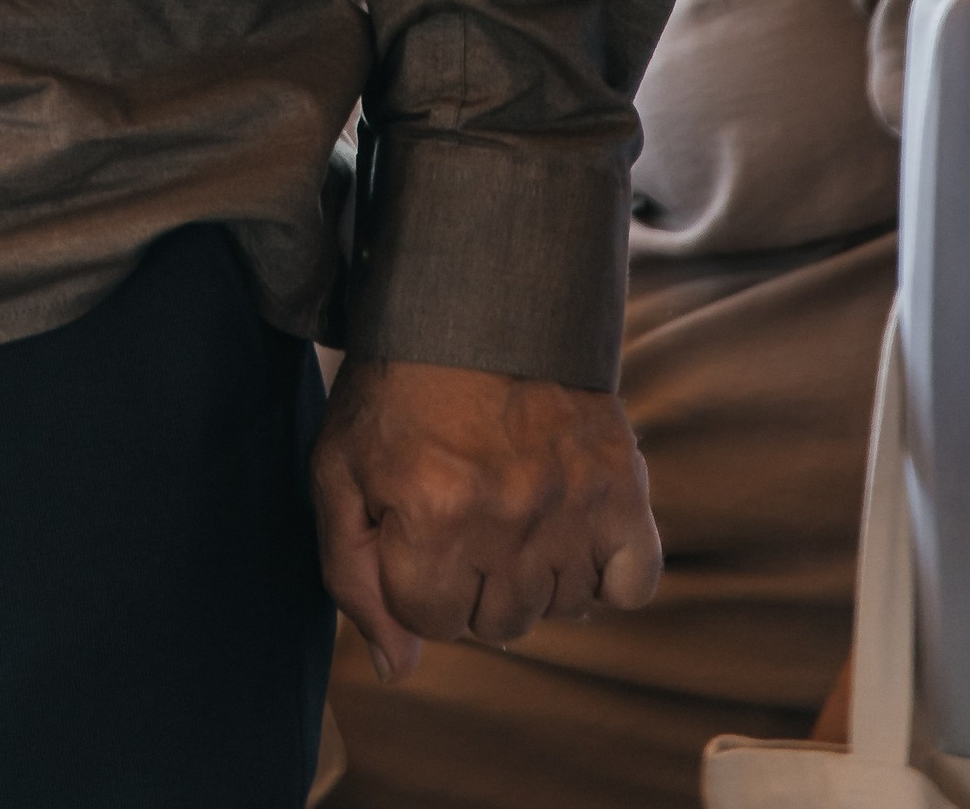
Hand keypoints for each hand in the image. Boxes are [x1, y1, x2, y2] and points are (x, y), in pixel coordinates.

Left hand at [312, 358, 660, 677]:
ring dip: (532, 575)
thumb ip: (352, 575)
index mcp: (431, 516)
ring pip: (559, 609)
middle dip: (470, 581)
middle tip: (464, 511)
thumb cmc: (398, 388)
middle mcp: (508, 519)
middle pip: (495, 625)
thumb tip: (395, 669)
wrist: (478, 301)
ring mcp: (572, 507)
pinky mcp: (623, 489)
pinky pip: (630, 586)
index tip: (413, 526)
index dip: (412, 579)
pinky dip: (606, 573)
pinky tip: (570, 531)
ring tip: (511, 506)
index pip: (427, 622)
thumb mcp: (340, 468)